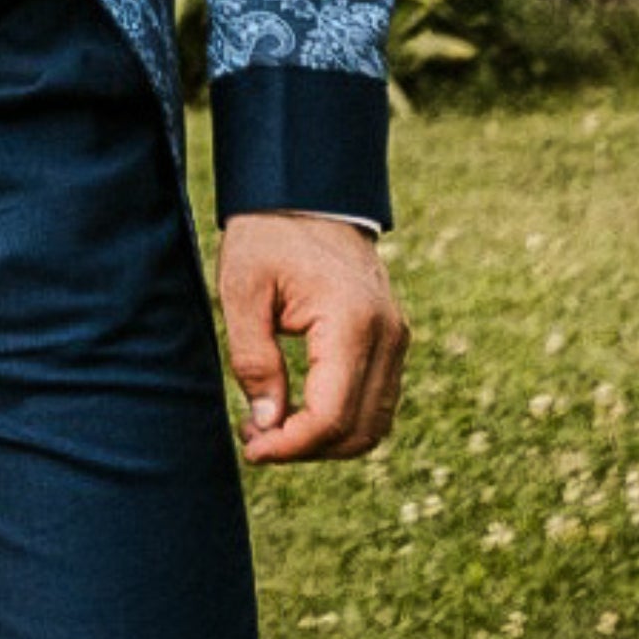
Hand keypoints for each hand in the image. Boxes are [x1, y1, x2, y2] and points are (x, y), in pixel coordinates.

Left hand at [218, 212, 407, 464]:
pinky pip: (376, 401)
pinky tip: (298, 407)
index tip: (251, 447)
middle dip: (306, 449)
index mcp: (351, 321)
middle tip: (255, 438)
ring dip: (325, 440)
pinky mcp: (392, 338)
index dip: (291, 445)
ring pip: (373, 424)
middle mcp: (387, 334)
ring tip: (272, 425)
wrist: (306, 190)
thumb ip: (253, 359)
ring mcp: (396, 337)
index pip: (331, 416)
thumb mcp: (242, 288)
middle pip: (358, 431)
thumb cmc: (267, 233)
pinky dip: (342, 419)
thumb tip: (268, 423)